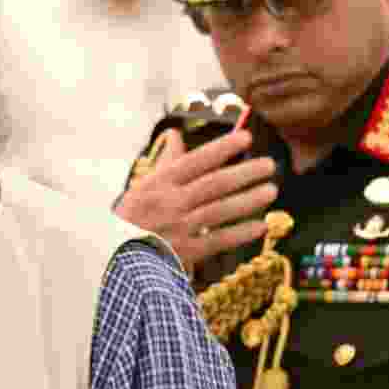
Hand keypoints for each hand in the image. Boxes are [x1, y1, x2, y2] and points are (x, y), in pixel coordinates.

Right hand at [115, 129, 278, 269]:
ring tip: (270, 191)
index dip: (222, 149)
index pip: (195, 161)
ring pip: (219, 210)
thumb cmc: (132, 217)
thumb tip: (176, 133)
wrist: (117, 255)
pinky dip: (239, 233)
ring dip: (247, 201)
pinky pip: (218, 240)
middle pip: (213, 184)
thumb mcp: (143, 184)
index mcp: (159, 183)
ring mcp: (178, 228)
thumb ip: (165, 160)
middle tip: (269, 165)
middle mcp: (170, 203)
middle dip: (244, 173)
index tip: (246, 138)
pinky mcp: (185, 252)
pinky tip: (260, 226)